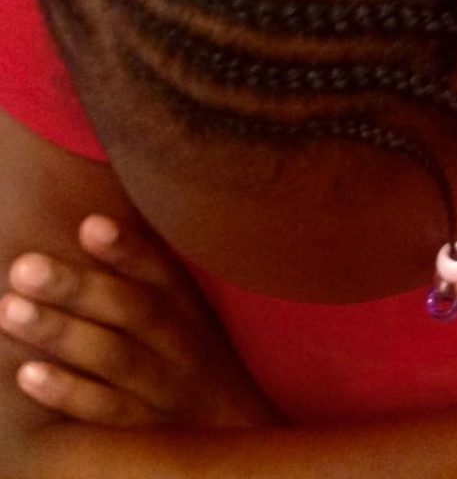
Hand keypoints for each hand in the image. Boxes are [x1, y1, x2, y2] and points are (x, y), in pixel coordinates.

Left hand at [0, 215, 277, 429]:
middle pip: (133, 311)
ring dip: (62, 333)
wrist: (234, 432)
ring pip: (115, 358)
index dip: (128, 249)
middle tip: (24, 266)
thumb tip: (92, 220)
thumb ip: (148, 270)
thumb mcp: (188, 311)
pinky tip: (28, 374)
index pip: (163, 271)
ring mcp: (167, 391)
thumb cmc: (195, 357)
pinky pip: (106, 412)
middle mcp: (183, 344)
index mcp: (191, 308)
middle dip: (78, 288)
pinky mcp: (147, 434)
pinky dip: (68, 393)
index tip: (89, 224)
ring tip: (11, 310)